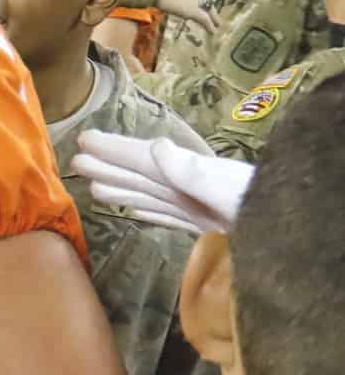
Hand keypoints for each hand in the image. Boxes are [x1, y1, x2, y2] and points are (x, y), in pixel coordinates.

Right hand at [70, 130, 251, 236]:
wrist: (300, 235)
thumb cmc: (266, 210)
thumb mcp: (226, 190)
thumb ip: (191, 172)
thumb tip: (154, 148)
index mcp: (192, 177)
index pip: (144, 160)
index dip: (115, 150)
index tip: (83, 139)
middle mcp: (192, 188)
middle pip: (142, 175)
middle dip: (111, 166)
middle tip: (75, 159)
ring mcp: (200, 208)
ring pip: (150, 195)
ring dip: (123, 189)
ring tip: (94, 186)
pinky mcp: (209, 226)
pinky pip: (168, 217)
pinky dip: (148, 212)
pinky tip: (135, 212)